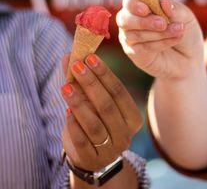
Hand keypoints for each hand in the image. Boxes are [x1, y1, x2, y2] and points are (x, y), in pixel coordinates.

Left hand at [61, 53, 142, 171]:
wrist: (90, 157)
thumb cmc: (95, 120)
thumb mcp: (92, 100)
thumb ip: (81, 80)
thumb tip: (69, 55)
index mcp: (132, 118)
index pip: (119, 91)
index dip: (104, 73)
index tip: (90, 57)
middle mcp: (125, 135)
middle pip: (107, 105)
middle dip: (91, 83)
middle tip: (76, 66)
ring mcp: (109, 150)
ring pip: (94, 124)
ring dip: (79, 103)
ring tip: (65, 86)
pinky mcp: (91, 160)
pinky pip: (82, 141)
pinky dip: (74, 125)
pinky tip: (66, 111)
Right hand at [117, 0, 203, 79]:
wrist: (191, 55)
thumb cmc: (184, 30)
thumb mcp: (185, 16)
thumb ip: (174, 9)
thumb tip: (164, 2)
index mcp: (140, 4)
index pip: (129, 0)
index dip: (134, 4)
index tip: (146, 9)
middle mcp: (130, 20)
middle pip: (125, 19)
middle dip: (144, 21)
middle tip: (163, 23)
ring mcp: (130, 38)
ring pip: (136, 35)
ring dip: (158, 33)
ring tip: (178, 30)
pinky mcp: (135, 54)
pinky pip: (143, 48)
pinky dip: (160, 43)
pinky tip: (174, 40)